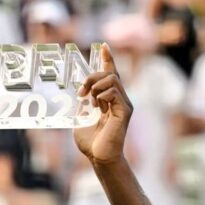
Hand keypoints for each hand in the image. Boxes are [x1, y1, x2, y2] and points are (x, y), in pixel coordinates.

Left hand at [73, 44, 132, 165]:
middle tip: (80, 92)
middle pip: (109, 74)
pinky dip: (102, 95)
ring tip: (89, 101)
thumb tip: (82, 93)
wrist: (98, 157)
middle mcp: (119, 100)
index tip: (103, 46)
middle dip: (92, 77)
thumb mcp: (81, 119)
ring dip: (96, 86)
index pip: (110, 75)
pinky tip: (98, 105)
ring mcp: (123, 104)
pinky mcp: (124, 111)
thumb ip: (83, 104)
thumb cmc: (91, 143)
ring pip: (112, 80)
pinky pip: (114, 92)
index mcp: (109, 100)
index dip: (107, 60)